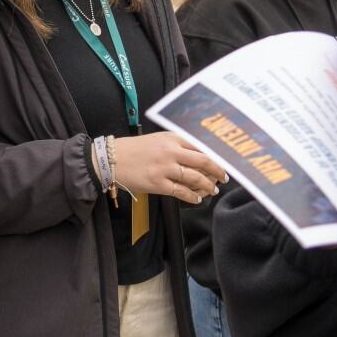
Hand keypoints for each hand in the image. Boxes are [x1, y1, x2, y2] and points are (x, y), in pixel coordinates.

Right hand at [107, 132, 225, 203]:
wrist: (112, 159)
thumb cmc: (135, 149)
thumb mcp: (159, 139)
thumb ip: (179, 144)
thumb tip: (200, 156)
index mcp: (173, 138)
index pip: (202, 146)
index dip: (216, 155)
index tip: (224, 162)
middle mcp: (171, 151)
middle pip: (204, 161)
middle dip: (218, 171)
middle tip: (223, 178)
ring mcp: (164, 168)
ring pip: (195, 178)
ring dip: (207, 185)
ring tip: (212, 190)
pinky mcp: (157, 184)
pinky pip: (181, 191)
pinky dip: (192, 196)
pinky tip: (196, 199)